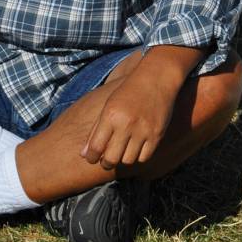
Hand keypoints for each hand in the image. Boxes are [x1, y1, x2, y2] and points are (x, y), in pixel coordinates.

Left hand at [81, 50, 188, 169]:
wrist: (156, 78)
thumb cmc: (128, 92)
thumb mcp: (108, 105)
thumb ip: (96, 130)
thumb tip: (85, 155)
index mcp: (110, 115)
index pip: (96, 147)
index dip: (92, 157)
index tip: (91, 159)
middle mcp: (126, 124)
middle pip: (112, 159)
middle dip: (106, 163)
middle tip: (106, 161)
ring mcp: (143, 130)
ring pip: (128, 160)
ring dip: (123, 159)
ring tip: (121, 152)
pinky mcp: (157, 134)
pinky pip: (144, 157)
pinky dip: (138, 156)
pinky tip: (135, 148)